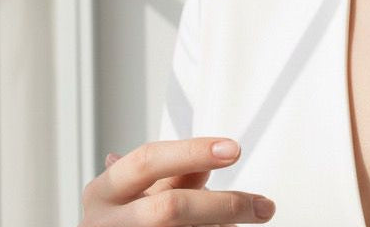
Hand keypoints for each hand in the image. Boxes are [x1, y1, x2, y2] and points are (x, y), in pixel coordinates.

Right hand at [79, 137, 274, 225]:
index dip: (192, 152)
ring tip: (251, 218)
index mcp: (104, 191)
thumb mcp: (137, 192)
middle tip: (265, 207)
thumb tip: (210, 159)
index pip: (148, 160)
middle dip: (223, 206)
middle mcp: (104, 223)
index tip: (235, 150)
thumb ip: (172, 175)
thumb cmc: (123, 219)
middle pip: (169, 209)